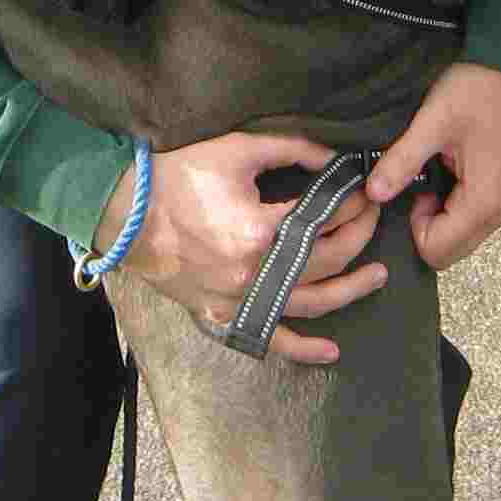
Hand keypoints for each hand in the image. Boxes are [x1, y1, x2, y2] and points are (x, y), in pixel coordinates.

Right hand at [94, 131, 385, 367]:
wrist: (123, 215)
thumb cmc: (174, 176)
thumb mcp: (236, 150)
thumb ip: (291, 149)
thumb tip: (335, 159)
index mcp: (259, 231)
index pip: (325, 218)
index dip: (351, 201)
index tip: (363, 188)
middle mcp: (255, 274)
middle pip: (326, 260)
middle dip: (359, 235)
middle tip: (376, 217)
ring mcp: (239, 301)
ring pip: (310, 304)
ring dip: (350, 291)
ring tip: (377, 276)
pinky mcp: (222, 316)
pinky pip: (269, 340)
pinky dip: (302, 350)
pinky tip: (331, 352)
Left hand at [369, 62, 500, 272]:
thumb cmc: (474, 89)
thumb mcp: (431, 123)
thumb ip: (401, 162)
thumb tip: (372, 194)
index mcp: (486, 201)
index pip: (438, 251)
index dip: (413, 225)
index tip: (411, 185)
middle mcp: (500, 212)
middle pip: (449, 251)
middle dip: (424, 225)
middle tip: (417, 180)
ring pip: (457, 236)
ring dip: (436, 214)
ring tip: (429, 171)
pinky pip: (467, 218)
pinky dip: (448, 205)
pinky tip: (443, 170)